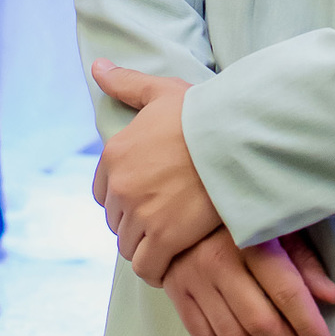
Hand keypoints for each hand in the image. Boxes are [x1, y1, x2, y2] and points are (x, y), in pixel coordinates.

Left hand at [91, 61, 218, 283]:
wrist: (237, 138)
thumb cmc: (204, 112)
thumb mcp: (161, 91)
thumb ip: (126, 83)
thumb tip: (97, 66)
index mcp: (115, 154)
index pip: (105, 192)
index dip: (127, 197)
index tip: (151, 197)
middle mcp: (121, 186)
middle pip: (117, 221)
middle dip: (136, 223)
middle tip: (166, 220)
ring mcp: (140, 214)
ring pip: (130, 246)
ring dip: (147, 247)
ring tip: (173, 243)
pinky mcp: (164, 238)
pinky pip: (147, 267)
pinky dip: (158, 269)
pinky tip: (175, 263)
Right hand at [163, 227, 334, 335]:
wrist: (185, 206)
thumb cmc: (241, 217)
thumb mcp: (278, 227)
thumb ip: (305, 262)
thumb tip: (332, 297)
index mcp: (248, 240)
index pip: (285, 291)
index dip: (309, 324)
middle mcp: (217, 261)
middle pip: (259, 321)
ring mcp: (193, 279)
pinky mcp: (178, 294)